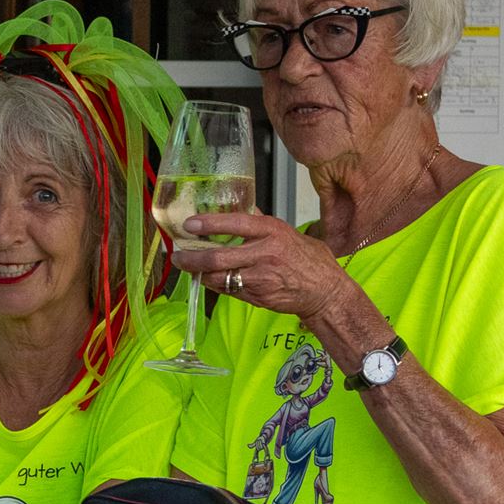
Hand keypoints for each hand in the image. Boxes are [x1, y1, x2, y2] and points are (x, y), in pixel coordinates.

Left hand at [174, 211, 359, 325]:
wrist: (325, 291)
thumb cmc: (307, 260)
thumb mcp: (287, 232)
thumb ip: (262, 223)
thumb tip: (242, 207)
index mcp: (272, 232)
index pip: (236, 223)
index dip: (209, 223)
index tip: (189, 224)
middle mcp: (265, 254)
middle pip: (219, 257)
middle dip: (193, 258)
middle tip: (178, 255)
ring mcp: (261, 278)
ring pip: (219, 278)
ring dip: (200, 274)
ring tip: (189, 268)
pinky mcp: (258, 296)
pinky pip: (229, 290)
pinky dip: (215, 285)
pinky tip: (208, 280)